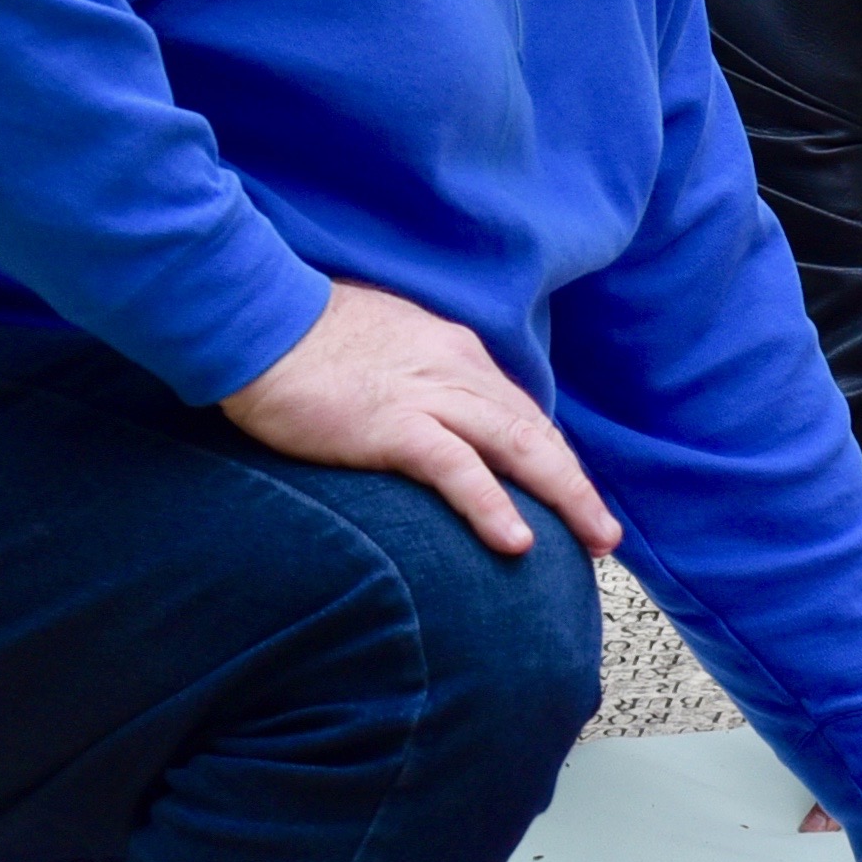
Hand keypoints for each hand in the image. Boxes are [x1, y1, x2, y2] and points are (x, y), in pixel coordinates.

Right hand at [220, 280, 617, 562]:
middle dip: (576, 484)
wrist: (256, 320)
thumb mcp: (381, 348)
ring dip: (564, 497)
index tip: (573, 494)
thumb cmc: (304, 338)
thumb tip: (429, 416)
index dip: (553, 457)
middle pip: (535, 432)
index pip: (520, 411)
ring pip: (519, 448)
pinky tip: (517, 541)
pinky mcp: (394, 424)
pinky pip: (458, 470)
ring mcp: (428, 396)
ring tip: (592, 541)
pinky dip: (492, 506)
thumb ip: (416, 378)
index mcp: (454, 352)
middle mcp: (456, 370)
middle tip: (605, 534)